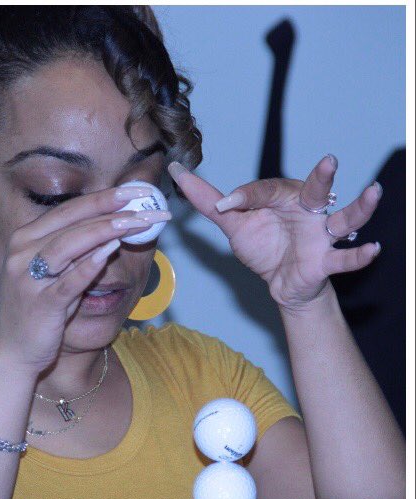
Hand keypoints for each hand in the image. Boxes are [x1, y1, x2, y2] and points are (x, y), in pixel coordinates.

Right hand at [0, 185, 170, 372]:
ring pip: (69, 245)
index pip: (68, 210)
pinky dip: (90, 265)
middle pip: (71, 222)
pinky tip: (112, 250)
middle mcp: (22, 254)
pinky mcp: (40, 304)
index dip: (102, 198)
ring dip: (105, 230)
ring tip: (136, 222)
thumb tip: (114, 228)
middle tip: (145, 202)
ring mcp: (28, 279)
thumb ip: (77, 252)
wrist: (11, 352)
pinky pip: (69, 281)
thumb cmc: (36, 311)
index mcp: (24, 240)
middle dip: (111, 209)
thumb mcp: (54, 274)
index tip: (134, 190)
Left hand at [168, 157, 381, 311]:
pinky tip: (373, 249)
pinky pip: (345, 257)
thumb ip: (209, 201)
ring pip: (344, 217)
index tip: (223, 203)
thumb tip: (178, 174)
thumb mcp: (233, 224)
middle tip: (329, 161)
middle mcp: (308, 210)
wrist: (280, 284)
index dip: (245, 196)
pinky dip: (359, 255)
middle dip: (323, 177)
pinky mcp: (327, 260)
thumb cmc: (264, 246)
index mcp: (285, 197)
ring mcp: (321, 234)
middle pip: (316, 190)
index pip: (265, 191)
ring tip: (373, 193)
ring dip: (360, 207)